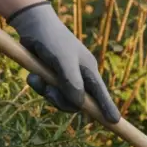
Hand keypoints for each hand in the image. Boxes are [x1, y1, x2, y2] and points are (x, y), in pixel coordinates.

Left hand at [8, 2, 120, 123]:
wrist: (32, 24)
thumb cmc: (52, 40)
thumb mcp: (63, 60)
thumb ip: (72, 82)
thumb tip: (79, 104)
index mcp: (89, 71)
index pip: (101, 94)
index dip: (107, 108)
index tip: (115, 121)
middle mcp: (79, 75)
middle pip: (76, 101)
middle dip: (61, 100)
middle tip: (49, 92)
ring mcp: (64, 76)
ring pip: (59, 97)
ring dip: (46, 91)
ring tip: (36, 79)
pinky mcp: (51, 75)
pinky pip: (46, 89)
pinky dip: (38, 84)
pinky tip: (32, 74)